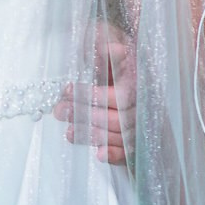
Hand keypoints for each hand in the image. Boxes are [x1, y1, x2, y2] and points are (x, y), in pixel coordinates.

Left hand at [53, 37, 135, 164]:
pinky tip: (99, 155)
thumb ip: (108, 48)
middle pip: (119, 117)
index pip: (120, 94)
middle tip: (59, 110)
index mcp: (140, 82)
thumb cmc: (121, 66)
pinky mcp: (142, 145)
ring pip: (122, 135)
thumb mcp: (113, 52)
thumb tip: (115, 48)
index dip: (92, 94)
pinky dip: (117, 156)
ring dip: (94, 134)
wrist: (138, 80)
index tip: (67, 89)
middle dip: (86, 115)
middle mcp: (146, 106)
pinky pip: (132, 155)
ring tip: (69, 131)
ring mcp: (145, 126)